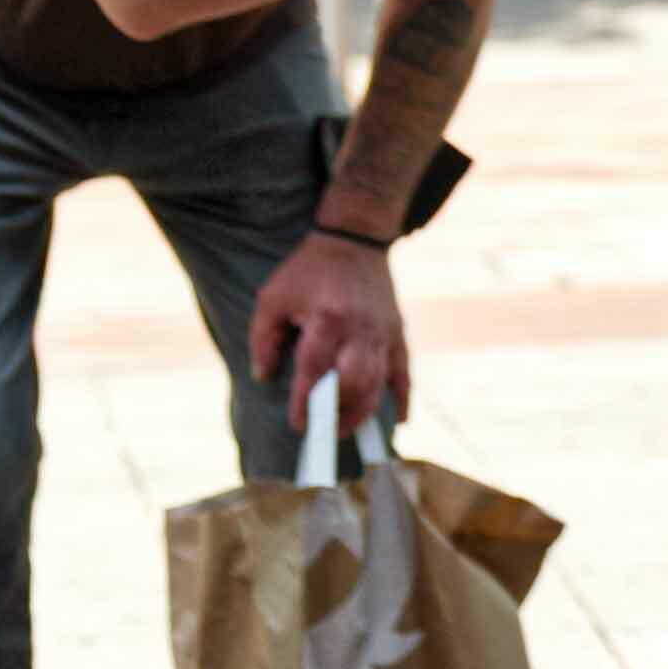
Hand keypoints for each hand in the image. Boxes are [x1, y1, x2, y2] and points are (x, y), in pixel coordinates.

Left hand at [249, 232, 408, 431]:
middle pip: (354, 382)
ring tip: (344, 428)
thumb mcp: (273, 298)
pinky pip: (404, 372)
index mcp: (327, 318)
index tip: (299, 424)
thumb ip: (263, 340)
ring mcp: (383, 333)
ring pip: (378, 383)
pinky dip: (403, 398)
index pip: (316, 370)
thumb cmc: (307, 270)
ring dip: (362, 411)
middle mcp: (359, 329)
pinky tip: (399, 420)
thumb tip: (264, 377)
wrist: (353, 240)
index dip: (307, 401)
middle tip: (321, 428)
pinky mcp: (397, 333)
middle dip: (338, 411)